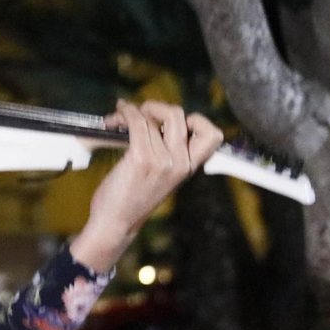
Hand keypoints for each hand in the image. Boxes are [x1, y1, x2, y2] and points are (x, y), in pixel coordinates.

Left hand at [70, 100, 222, 271]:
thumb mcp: (163, 177)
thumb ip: (169, 154)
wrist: (117, 222)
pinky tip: (116, 117)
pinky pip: (136, 123)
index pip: (212, 135)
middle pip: (179, 115)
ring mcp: (162, 161)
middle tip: (141, 113)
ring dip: (131, 111)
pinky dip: (125, 113)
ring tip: (120, 117)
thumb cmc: (133, 198)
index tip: (172, 122)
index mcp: (189, 168)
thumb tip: (157, 120)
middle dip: (157, 106)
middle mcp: (181, 164)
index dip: (195, 120)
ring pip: (151, 117)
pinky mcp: (141, 159)